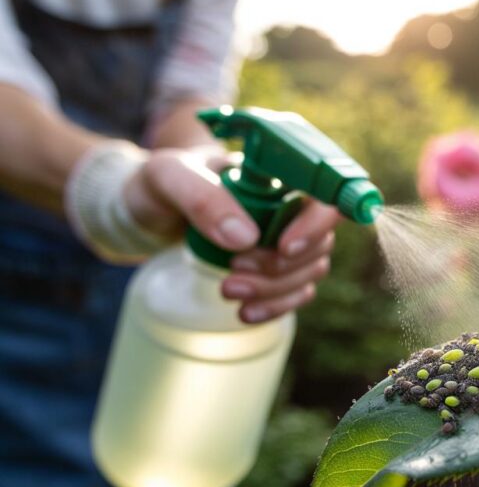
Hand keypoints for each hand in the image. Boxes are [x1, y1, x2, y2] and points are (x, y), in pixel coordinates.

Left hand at [123, 148, 339, 322]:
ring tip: (227, 290)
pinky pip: (295, 292)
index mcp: (277, 174)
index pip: (324, 194)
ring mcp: (286, 238)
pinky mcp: (275, 268)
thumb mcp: (168, 177)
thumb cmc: (159, 183)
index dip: (318, 224)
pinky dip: (276, 307)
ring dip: (275, 289)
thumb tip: (245, 238)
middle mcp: (291, 206)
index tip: (284, 246)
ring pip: (309, 271)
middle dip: (281, 266)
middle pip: (320, 241)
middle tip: (234, 269)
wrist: (145, 210)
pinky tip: (244, 313)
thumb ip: (203, 198)